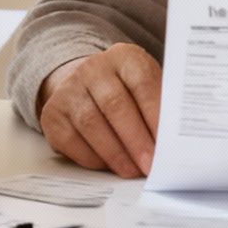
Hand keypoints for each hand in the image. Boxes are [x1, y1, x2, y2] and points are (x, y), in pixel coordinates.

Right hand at [35, 44, 160, 178]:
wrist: (85, 85)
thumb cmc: (127, 93)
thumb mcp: (147, 88)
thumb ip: (161, 109)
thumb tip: (176, 143)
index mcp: (124, 57)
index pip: (142, 83)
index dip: (155, 116)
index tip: (168, 144)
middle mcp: (93, 68)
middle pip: (115, 105)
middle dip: (135, 140)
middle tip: (150, 165)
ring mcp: (69, 89)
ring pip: (91, 124)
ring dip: (115, 153)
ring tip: (132, 171)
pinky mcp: (52, 113)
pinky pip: (71, 140)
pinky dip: (92, 157)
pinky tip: (108, 166)